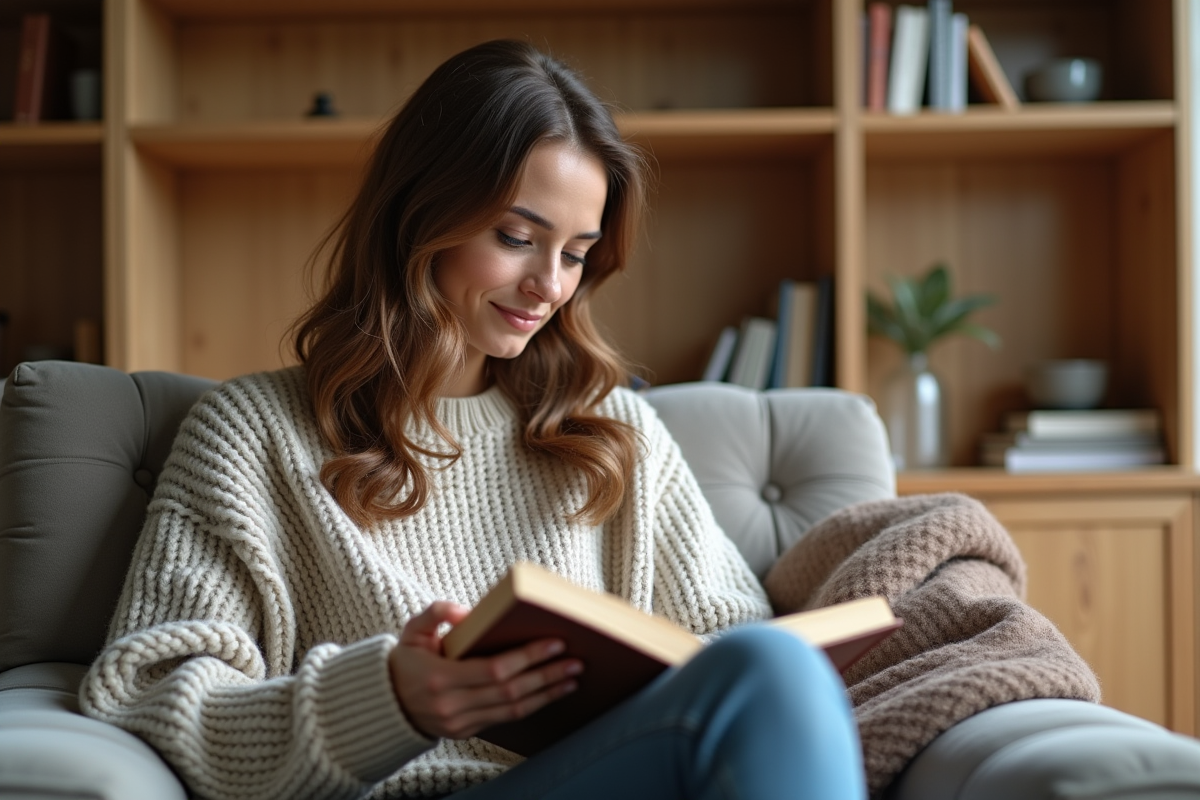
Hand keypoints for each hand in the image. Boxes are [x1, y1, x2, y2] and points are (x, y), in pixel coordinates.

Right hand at [389, 601, 582, 739]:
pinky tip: (550, 692)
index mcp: (440, 679)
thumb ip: (436, 613)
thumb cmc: (403, 661)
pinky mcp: (466, 732)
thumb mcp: (412, 630)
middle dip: (546, 675)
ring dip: (546, 694)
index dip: (527, 658)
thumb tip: (465, 611)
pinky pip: (505, 719)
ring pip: (513, 710)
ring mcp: (460, 723)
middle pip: (510, 692)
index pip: (494, 670)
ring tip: (572, 678)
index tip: (555, 643)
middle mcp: (452, 706)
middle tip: (576, 661)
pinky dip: (531, 705)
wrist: (384, 704)